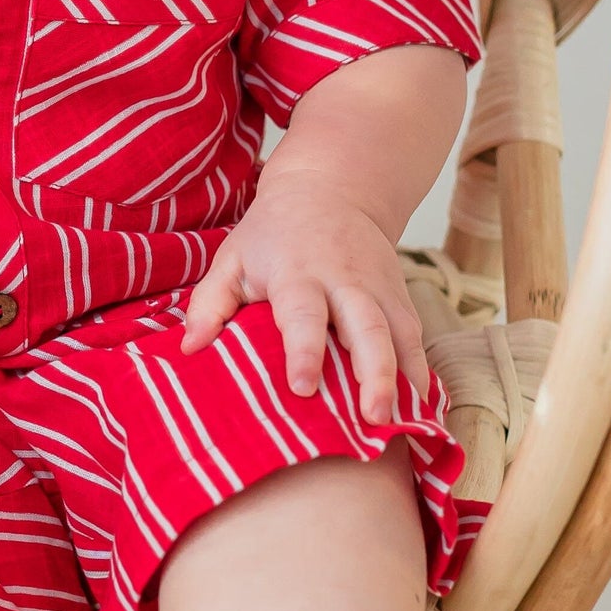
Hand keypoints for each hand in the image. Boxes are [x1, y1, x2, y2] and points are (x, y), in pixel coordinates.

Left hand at [181, 177, 427, 424]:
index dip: (304, 350)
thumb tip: (190, 349)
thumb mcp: (232, 258)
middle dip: (373, 373)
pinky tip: (419, 406)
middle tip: (372, 416)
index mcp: (298, 272)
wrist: (331, 190)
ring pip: (399, 333)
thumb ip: (209, 304)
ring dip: (403, 378)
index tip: (301, 387)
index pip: (303, 313)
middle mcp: (345, 280)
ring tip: (399, 421)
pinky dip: (420, 371)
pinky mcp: (400, 296)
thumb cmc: (272, 235)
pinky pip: (415, 336)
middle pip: (367, 326)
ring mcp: (379, 288)